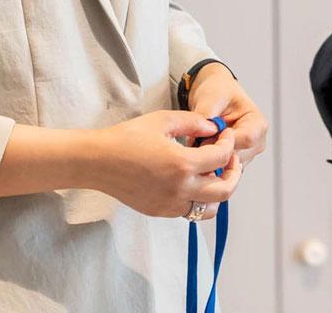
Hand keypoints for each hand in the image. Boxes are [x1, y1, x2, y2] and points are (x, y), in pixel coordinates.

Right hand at [91, 111, 241, 218]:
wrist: (97, 162)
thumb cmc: (127, 138)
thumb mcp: (163, 121)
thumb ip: (194, 123)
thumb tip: (213, 128)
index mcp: (182, 165)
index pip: (221, 158)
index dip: (229, 143)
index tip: (226, 135)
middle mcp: (180, 189)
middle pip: (225, 190)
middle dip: (234, 172)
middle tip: (230, 158)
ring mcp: (170, 204)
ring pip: (210, 208)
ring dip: (218, 191)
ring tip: (213, 173)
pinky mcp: (161, 211)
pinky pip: (190, 210)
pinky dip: (199, 198)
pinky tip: (192, 180)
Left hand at [187, 63, 269, 164]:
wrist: (213, 94)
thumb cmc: (218, 91)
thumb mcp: (212, 97)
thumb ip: (206, 117)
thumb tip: (199, 138)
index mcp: (258, 123)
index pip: (246, 140)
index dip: (224, 142)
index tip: (205, 138)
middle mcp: (256, 142)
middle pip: (237, 157)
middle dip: (214, 152)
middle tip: (196, 142)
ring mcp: (246, 154)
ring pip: (228, 167)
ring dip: (210, 158)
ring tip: (197, 143)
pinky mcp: (234, 161)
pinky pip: (221, 169)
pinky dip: (208, 162)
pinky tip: (199, 150)